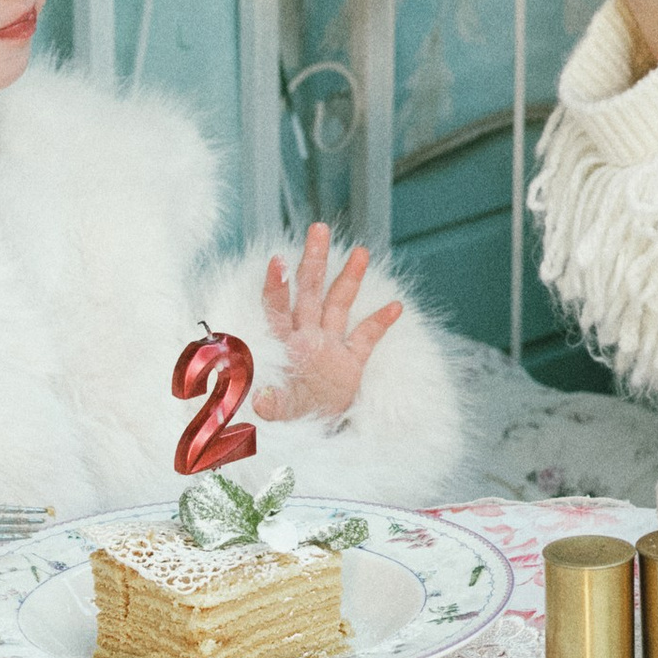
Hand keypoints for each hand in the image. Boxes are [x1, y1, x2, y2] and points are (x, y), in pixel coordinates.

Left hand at [251, 225, 403, 425]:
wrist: (308, 428)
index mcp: (284, 344)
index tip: (278, 260)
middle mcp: (306, 336)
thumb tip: (261, 399)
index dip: (278, 285)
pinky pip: (367, 337)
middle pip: (310, 291)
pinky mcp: (351, 361)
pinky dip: (380, 322)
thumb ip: (270, 403)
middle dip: (315, 260)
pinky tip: (395, 306)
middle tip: (319, 229)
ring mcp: (330, 346)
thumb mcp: (276, 411)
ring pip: (340, 304)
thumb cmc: (285, 415)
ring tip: (361, 251)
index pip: (277, 308)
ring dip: (350, 278)